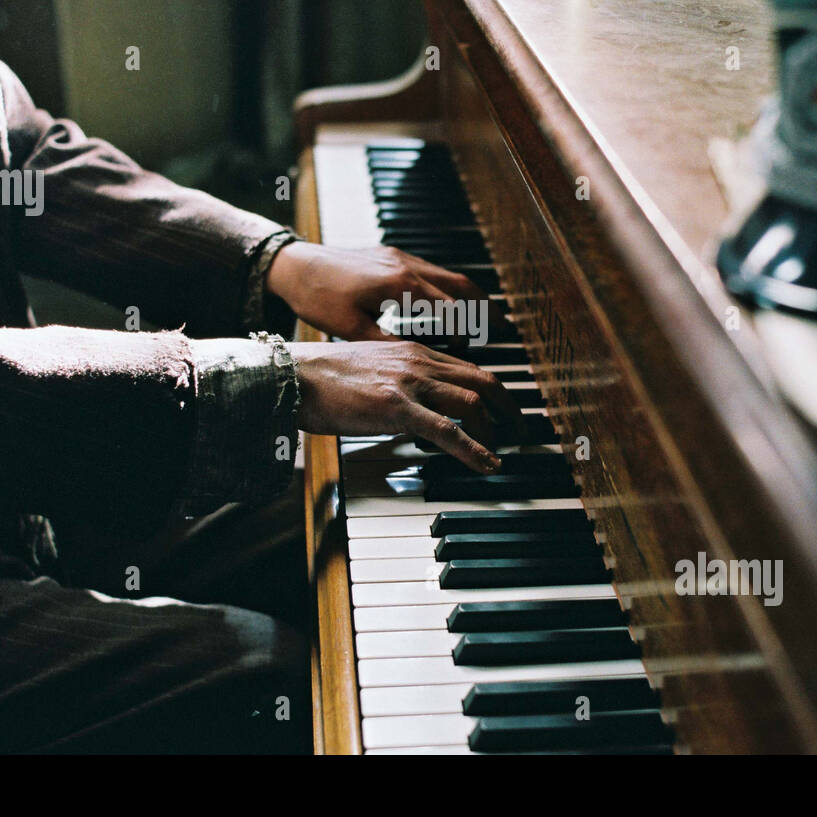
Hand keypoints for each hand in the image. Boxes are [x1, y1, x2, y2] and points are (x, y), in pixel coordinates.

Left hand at [268, 242, 493, 341]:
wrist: (295, 264)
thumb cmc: (318, 298)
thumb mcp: (351, 329)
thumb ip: (388, 344)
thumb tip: (420, 362)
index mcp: (400, 286)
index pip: (449, 310)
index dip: (466, 331)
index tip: (471, 351)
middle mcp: (406, 266)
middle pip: (461, 287)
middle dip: (484, 309)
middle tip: (502, 330)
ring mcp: (401, 257)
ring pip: (449, 276)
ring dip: (470, 296)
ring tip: (485, 316)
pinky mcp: (392, 254)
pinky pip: (432, 270)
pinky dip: (448, 287)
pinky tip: (449, 302)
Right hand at [287, 340, 521, 472]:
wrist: (294, 376)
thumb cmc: (325, 377)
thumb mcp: (373, 369)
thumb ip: (400, 380)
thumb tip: (416, 406)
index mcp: (414, 352)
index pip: (467, 367)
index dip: (493, 390)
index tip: (504, 409)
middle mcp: (419, 362)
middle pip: (483, 379)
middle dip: (510, 406)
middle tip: (522, 429)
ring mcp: (410, 384)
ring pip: (473, 401)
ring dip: (495, 430)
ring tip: (503, 450)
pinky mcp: (396, 408)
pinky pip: (447, 430)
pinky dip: (473, 449)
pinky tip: (487, 463)